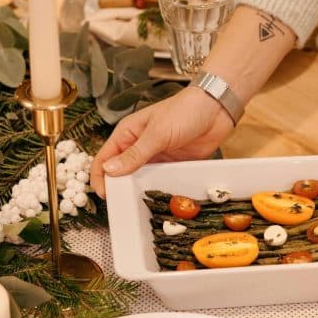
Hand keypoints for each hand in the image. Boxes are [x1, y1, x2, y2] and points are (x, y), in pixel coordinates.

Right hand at [90, 87, 233, 196]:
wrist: (216, 109)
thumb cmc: (184, 111)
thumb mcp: (157, 133)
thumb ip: (134, 154)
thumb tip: (109, 171)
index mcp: (127, 134)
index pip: (104, 158)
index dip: (100, 177)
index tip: (105, 196)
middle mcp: (138, 147)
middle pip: (121, 172)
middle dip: (119, 188)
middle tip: (123, 206)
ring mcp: (156, 157)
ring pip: (140, 179)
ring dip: (140, 191)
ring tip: (140, 207)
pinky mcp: (172, 165)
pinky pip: (161, 180)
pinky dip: (159, 189)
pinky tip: (160, 201)